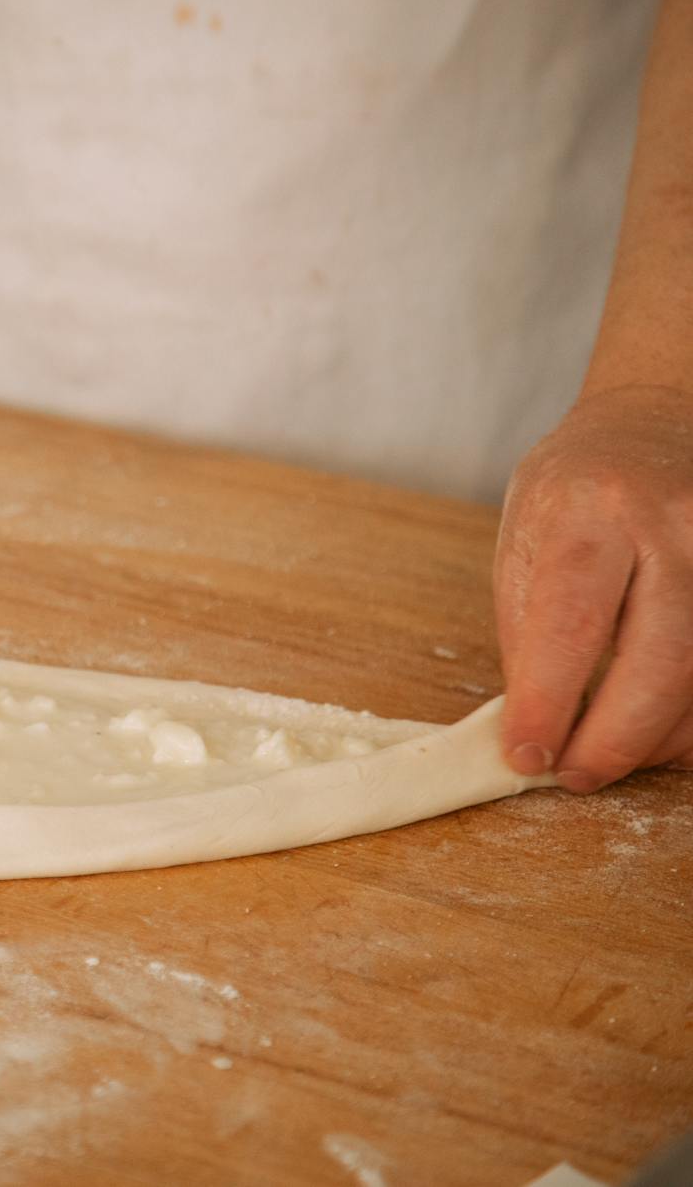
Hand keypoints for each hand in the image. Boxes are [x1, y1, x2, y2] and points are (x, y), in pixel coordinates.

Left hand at [495, 386, 692, 791]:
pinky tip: (662, 730)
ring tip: (612, 756)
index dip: (549, 701)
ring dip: (660, 738)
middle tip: (575, 775)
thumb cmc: (575, 489)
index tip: (527, 753)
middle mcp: (675, 527)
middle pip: (659, 662)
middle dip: (615, 739)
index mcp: (591, 510)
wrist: (658, 422)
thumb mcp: (523, 538)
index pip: (572, 623)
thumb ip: (528, 629)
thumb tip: (533, 723)